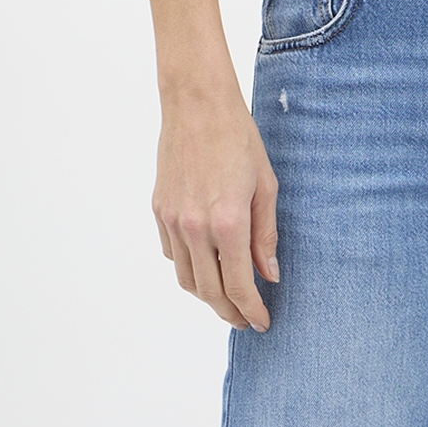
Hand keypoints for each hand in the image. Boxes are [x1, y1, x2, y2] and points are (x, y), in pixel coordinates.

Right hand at [152, 95, 279, 330]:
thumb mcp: (265, 184)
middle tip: (246, 319)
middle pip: (209, 291)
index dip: (251, 310)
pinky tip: (206, 264)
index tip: (262, 322)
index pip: (238, 285)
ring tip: (227, 299)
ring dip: (207, 296)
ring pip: (187, 278)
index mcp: (227, 221)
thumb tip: (268, 273)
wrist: (197, 104)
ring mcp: (172, 220)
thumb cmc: (237, 137)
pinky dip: (189, 268)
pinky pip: (173, 254)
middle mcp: (195, 227)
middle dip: (230, 311)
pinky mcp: (159, 210)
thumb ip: (266, 234)